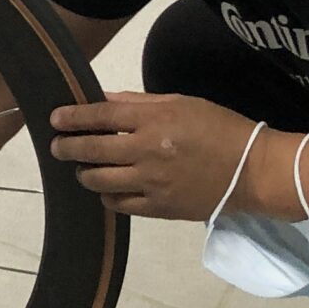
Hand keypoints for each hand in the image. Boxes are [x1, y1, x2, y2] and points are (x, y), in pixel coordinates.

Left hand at [47, 92, 268, 220]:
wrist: (254, 171)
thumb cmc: (219, 129)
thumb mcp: (181, 103)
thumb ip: (137, 102)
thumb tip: (101, 99)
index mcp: (155, 120)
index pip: (100, 116)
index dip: (72, 117)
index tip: (55, 119)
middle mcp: (148, 151)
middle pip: (92, 149)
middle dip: (66, 147)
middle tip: (58, 146)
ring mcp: (152, 183)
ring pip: (99, 180)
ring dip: (83, 172)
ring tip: (80, 167)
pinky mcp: (159, 208)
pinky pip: (118, 203)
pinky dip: (106, 194)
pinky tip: (105, 187)